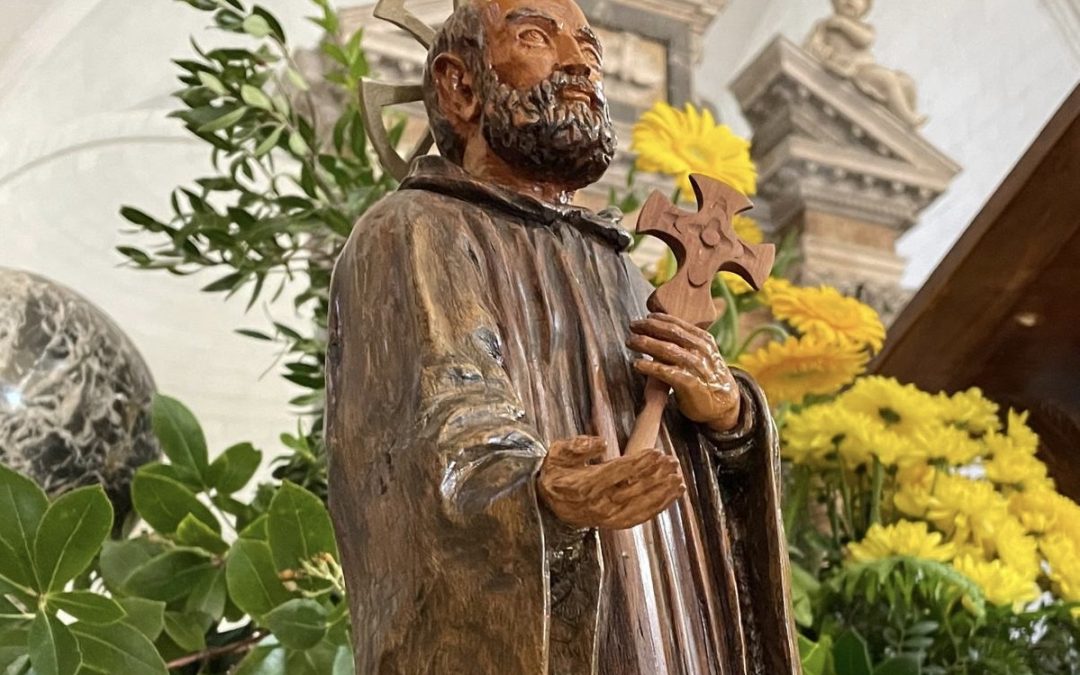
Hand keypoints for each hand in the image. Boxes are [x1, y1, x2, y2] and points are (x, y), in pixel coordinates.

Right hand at [538, 436, 684, 529]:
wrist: (548, 503)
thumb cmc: (556, 474)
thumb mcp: (557, 453)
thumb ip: (577, 446)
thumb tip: (600, 443)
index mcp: (583, 484)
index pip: (617, 472)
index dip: (638, 462)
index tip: (656, 453)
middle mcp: (596, 503)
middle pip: (632, 489)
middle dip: (655, 475)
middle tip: (672, 463)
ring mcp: (606, 516)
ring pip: (639, 505)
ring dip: (661, 493)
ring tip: (678, 480)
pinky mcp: (613, 524)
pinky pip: (639, 517)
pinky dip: (658, 507)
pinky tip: (671, 497)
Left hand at [627, 313, 740, 431]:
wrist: (724, 406)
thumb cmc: (707, 379)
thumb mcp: (703, 356)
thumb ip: (688, 344)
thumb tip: (661, 330)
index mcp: (704, 341)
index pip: (679, 324)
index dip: (659, 319)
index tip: (645, 317)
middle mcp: (701, 351)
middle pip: (671, 333)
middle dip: (648, 327)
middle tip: (632, 326)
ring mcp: (696, 366)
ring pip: (666, 350)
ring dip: (645, 343)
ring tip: (630, 341)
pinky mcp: (690, 384)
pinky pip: (666, 372)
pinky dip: (649, 366)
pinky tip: (637, 364)